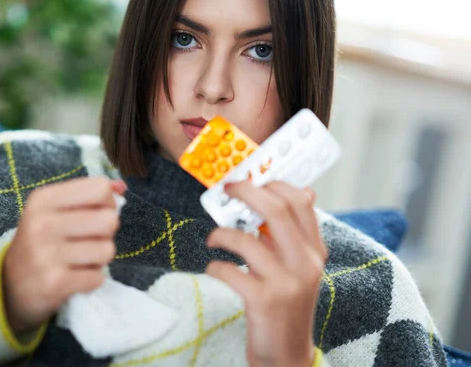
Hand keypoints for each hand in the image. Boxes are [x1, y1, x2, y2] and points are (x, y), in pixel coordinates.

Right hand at [3, 177, 125, 332]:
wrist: (11, 286)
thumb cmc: (42, 241)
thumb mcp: (55, 210)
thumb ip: (90, 194)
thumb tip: (121, 186)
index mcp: (43, 199)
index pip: (100, 189)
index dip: (107, 203)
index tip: (94, 214)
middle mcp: (42, 223)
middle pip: (109, 220)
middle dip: (106, 233)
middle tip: (88, 240)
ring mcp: (47, 254)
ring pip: (107, 250)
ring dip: (99, 258)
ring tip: (80, 259)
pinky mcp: (55, 282)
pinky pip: (98, 277)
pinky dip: (91, 279)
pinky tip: (74, 277)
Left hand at [206, 180, 326, 366]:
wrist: (287, 355)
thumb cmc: (287, 305)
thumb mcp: (299, 267)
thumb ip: (295, 233)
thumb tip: (305, 190)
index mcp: (314, 250)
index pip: (301, 202)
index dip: (273, 183)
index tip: (251, 179)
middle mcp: (305, 263)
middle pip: (276, 210)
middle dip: (246, 192)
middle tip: (227, 189)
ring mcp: (286, 283)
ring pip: (246, 240)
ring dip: (221, 234)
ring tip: (213, 239)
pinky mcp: (264, 301)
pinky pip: (230, 271)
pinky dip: (215, 266)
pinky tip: (214, 268)